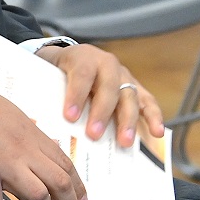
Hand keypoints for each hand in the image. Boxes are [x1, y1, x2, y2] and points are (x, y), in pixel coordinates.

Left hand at [36, 42, 162, 147]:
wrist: (70, 57)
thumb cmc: (56, 70)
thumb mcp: (48, 74)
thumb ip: (49, 91)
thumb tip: (43, 120)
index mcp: (83, 58)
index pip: (81, 76)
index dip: (76, 95)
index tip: (70, 116)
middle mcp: (106, 64)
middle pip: (108, 88)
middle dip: (102, 113)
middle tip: (94, 134)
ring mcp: (123, 75)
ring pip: (130, 96)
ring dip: (128, 120)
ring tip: (124, 142)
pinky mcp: (134, 86)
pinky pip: (147, 101)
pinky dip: (154, 116)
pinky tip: (157, 133)